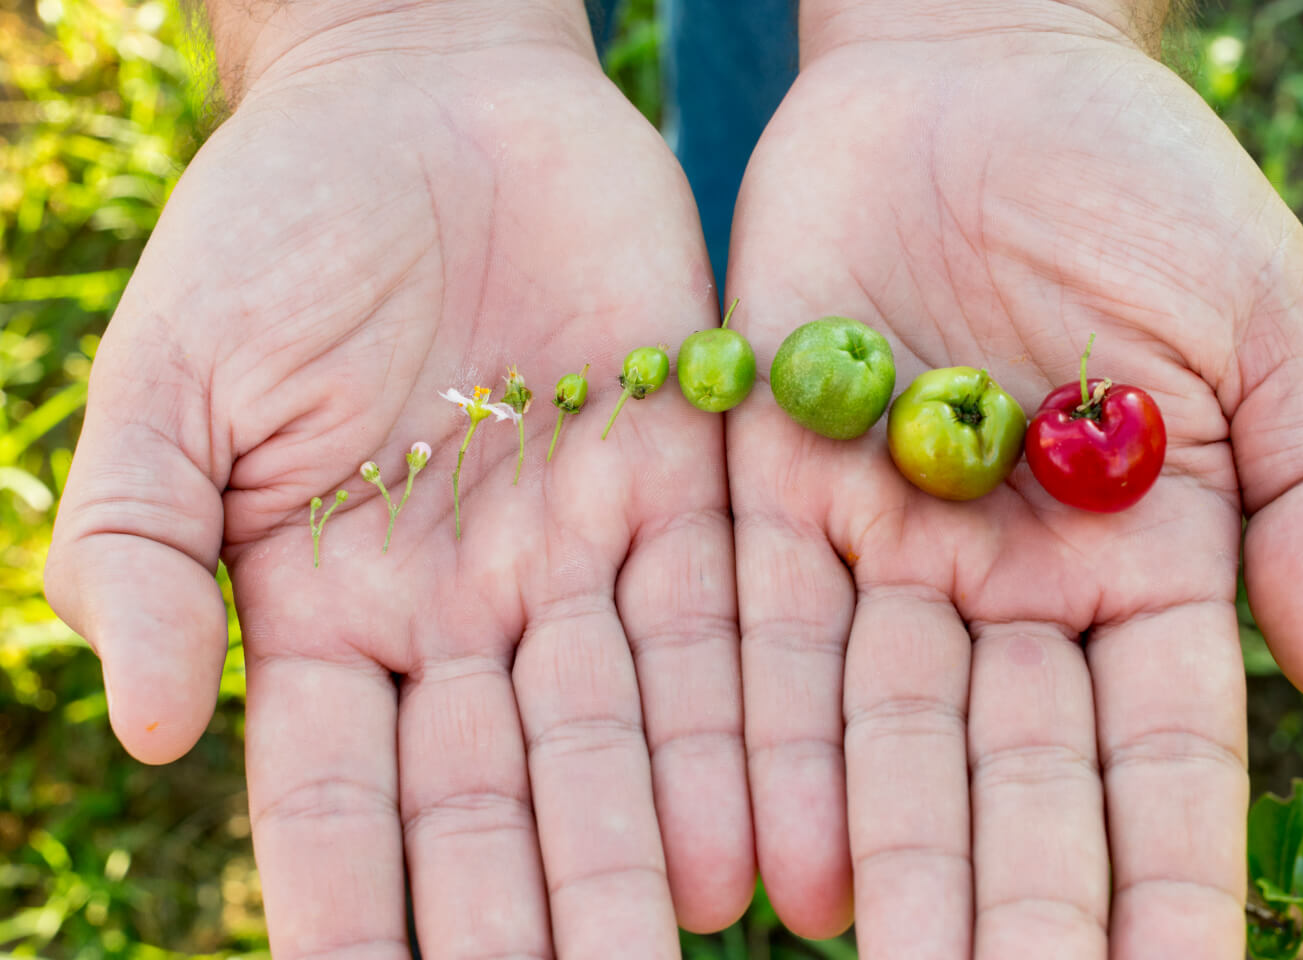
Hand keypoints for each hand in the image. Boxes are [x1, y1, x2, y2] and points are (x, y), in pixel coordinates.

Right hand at [45, 5, 752, 953]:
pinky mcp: (688, 479)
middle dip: (525, 914)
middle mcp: (467, 609)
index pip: (337, 793)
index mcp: (332, 606)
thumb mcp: (177, 377)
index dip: (346, 902)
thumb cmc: (274, 225)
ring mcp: (582, 553)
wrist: (430, 96)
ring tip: (683, 944)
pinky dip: (743, 715)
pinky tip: (771, 815)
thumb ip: (145, 543)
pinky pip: (722, 616)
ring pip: (623, 731)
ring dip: (649, 844)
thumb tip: (150, 722)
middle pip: (498, 793)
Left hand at [725, 2, 1302, 955]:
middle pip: (1003, 776)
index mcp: (1140, 563)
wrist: (974, 75)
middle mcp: (1002, 584)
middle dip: (1003, 906)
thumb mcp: (1267, 322)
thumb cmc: (1144, 184)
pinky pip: (757, 624)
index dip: (1166, 882)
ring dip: (867, 849)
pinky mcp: (769, 483)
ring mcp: (882, 541)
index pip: (1159, 758)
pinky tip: (752, 844)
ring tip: (860, 959)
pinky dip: (755, 733)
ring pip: (870, 728)